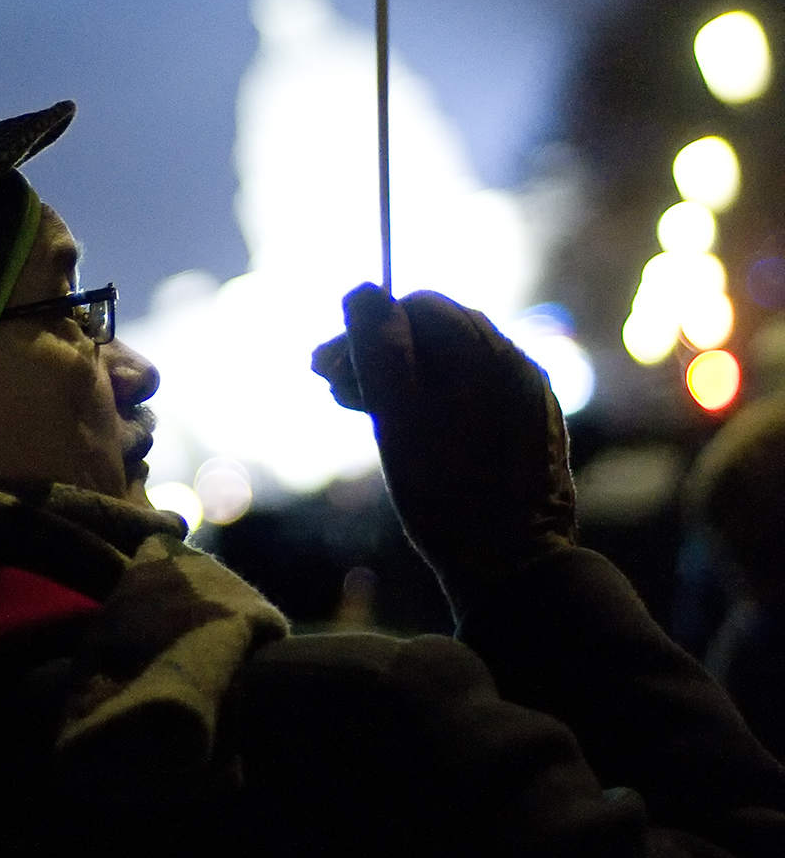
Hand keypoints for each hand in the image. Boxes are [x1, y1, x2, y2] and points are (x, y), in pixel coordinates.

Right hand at [312, 284, 575, 616]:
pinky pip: (476, 393)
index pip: (416, 306)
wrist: (513, 567)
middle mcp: (516, 361)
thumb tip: (364, 289)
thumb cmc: (445, 493)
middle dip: (382, 352)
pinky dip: (437, 398)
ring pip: (455, 364)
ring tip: (361, 410)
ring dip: (405, 376)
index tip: (324, 367)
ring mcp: (530, 394)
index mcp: (485, 351)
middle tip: (332, 389)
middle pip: (436, 332)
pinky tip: (411, 428)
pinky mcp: (534, 427)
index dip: (364, 329)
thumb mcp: (396, 416)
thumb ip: (379, 347)